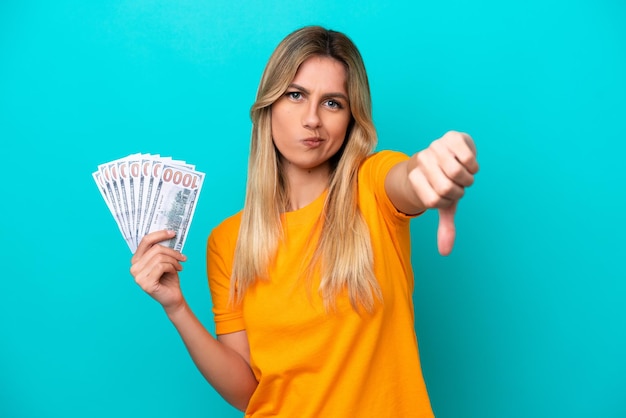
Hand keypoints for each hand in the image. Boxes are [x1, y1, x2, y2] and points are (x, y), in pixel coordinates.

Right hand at [130, 230, 187, 311]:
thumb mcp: (165, 261)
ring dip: (174, 261)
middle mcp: (134, 268)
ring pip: (160, 257)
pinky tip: (176, 272)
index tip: (172, 233)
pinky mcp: (145, 283)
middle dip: (172, 252)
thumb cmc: (168, 278)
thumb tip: (169, 233)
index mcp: (136, 260)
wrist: (172, 297)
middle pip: (156, 249)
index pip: (145, 241)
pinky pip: (162, 266)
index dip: (159, 234)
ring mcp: (138, 276)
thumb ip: (161, 250)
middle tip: (182, 257)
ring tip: (179, 266)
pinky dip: (172, 267)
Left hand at [408, 131, 478, 255]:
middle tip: (458, 184)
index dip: (447, 201)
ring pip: (455, 172)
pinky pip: (466, 156)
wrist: (446, 154)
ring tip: (463, 174)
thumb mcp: (444, 204)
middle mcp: (422, 160)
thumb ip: (445, 227)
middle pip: (445, 187)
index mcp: (415, 178)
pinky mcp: (451, 136)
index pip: (433, 201)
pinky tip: (468, 163)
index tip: (447, 194)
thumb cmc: (443, 182)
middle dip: (459, 189)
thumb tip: (445, 253)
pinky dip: (473, 165)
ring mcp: (435, 146)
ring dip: (466, 178)